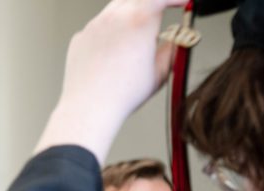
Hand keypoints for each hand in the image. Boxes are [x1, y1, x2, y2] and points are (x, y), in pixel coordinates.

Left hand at [36, 0, 186, 160]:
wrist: (89, 107)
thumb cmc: (121, 94)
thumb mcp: (159, 72)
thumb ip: (171, 50)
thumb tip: (176, 42)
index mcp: (139, 21)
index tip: (183, 3)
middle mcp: (115, 17)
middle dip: (153, 4)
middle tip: (160, 15)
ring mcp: (95, 25)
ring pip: (116, 7)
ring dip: (130, 14)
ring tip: (136, 37)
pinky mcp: (81, 37)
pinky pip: (99, 26)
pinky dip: (110, 32)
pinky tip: (114, 51)